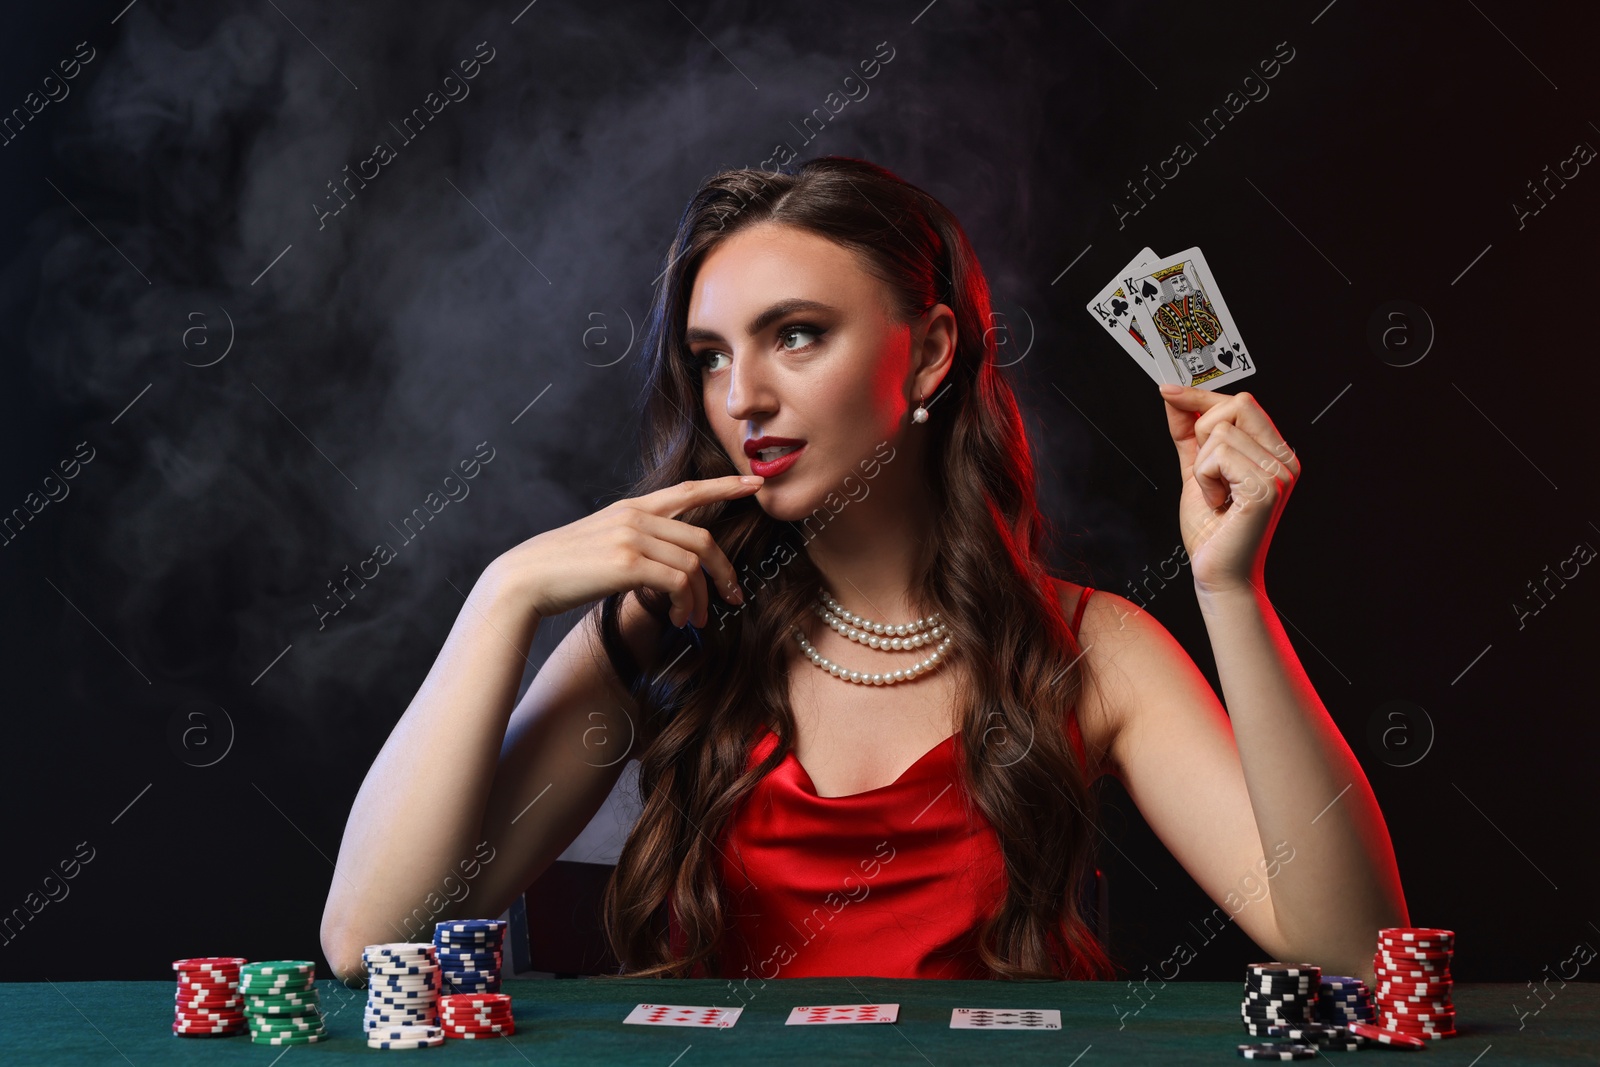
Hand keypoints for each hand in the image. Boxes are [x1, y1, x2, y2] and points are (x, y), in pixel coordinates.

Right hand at [497, 475, 763, 627]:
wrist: (524, 580)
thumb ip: (635, 546)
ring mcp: (632, 537)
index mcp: (631, 509)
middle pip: (703, 539)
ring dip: (702, 599)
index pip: (687, 491)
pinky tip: (677, 619)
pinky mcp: (628, 563)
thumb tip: (664, 570)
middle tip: (733, 599)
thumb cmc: (562, 571)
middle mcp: (635, 517)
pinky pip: (679, 582)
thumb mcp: (603, 546)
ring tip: (693, 622)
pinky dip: (685, 605)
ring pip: (694, 564)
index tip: (754, 483)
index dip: (724, 486)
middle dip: (725, 572)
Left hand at [1157, 383, 1299, 596]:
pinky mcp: (1266, 488)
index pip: (1240, 403)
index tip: (1169, 392)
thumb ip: (1187, 432)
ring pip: (1220, 432)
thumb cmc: (1212, 531)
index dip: (1201, 397)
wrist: (1217, 574)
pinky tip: (1217, 502)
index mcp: (1273, 452)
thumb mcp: (1195, 470)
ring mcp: (1279, 473)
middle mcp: (1284, 460)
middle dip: (1203, 432)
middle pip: (1236, 405)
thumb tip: (1173, 395)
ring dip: (1202, 466)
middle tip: (1207, 473)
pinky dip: (1205, 479)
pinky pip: (1217, 456)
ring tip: (1215, 495)